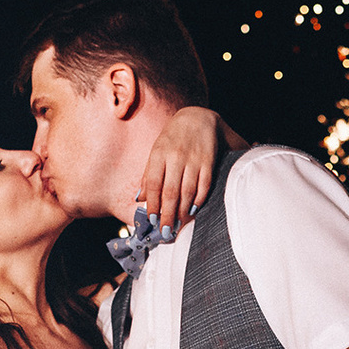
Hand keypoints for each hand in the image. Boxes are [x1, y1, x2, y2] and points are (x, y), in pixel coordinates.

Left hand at [137, 106, 227, 234]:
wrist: (198, 117)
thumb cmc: (173, 137)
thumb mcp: (156, 151)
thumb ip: (148, 174)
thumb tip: (140, 199)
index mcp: (159, 154)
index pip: (154, 184)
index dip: (153, 205)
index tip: (152, 220)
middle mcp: (176, 157)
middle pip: (170, 192)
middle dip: (167, 214)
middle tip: (166, 231)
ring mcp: (193, 160)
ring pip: (187, 191)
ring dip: (182, 210)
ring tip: (179, 224)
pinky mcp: (208, 161)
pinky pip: (204, 185)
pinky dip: (199, 199)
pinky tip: (193, 209)